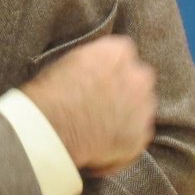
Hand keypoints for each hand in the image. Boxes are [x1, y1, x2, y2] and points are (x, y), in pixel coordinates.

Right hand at [21, 35, 156, 177]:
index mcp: (119, 52)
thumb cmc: (52, 91)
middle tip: (103, 101)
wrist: (51, 129)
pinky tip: (104, 142)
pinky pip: (138, 134)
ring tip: (103, 125)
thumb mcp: (72, 60)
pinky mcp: (141, 138)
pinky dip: (125, 138)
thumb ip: (96, 59)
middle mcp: (139, 77)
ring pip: (141, 107)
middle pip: (139, 79)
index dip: (110, 67)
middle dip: (125, 88)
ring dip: (128, 113)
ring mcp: (144, 109)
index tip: (100, 77)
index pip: (123, 53)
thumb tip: (100, 68)